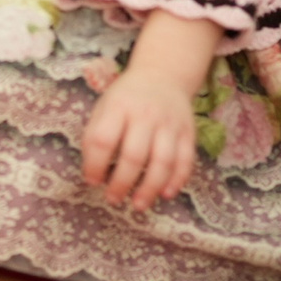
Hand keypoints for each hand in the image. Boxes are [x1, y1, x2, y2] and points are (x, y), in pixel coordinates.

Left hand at [80, 62, 198, 207]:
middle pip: (134, 155)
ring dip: (150, 188)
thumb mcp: (104, 106)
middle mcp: (146, 114)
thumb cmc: (126, 98)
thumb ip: (95, 135)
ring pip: (162, 162)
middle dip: (122, 183)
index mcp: (119, 106)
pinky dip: (177, 181)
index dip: (94, 164)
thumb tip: (92, 174)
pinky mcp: (188, 133)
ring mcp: (170, 124)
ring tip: (138, 205)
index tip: (92, 182)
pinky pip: (186, 161)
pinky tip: (166, 194)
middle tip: (113, 199)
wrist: (163, 75)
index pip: (103, 139)